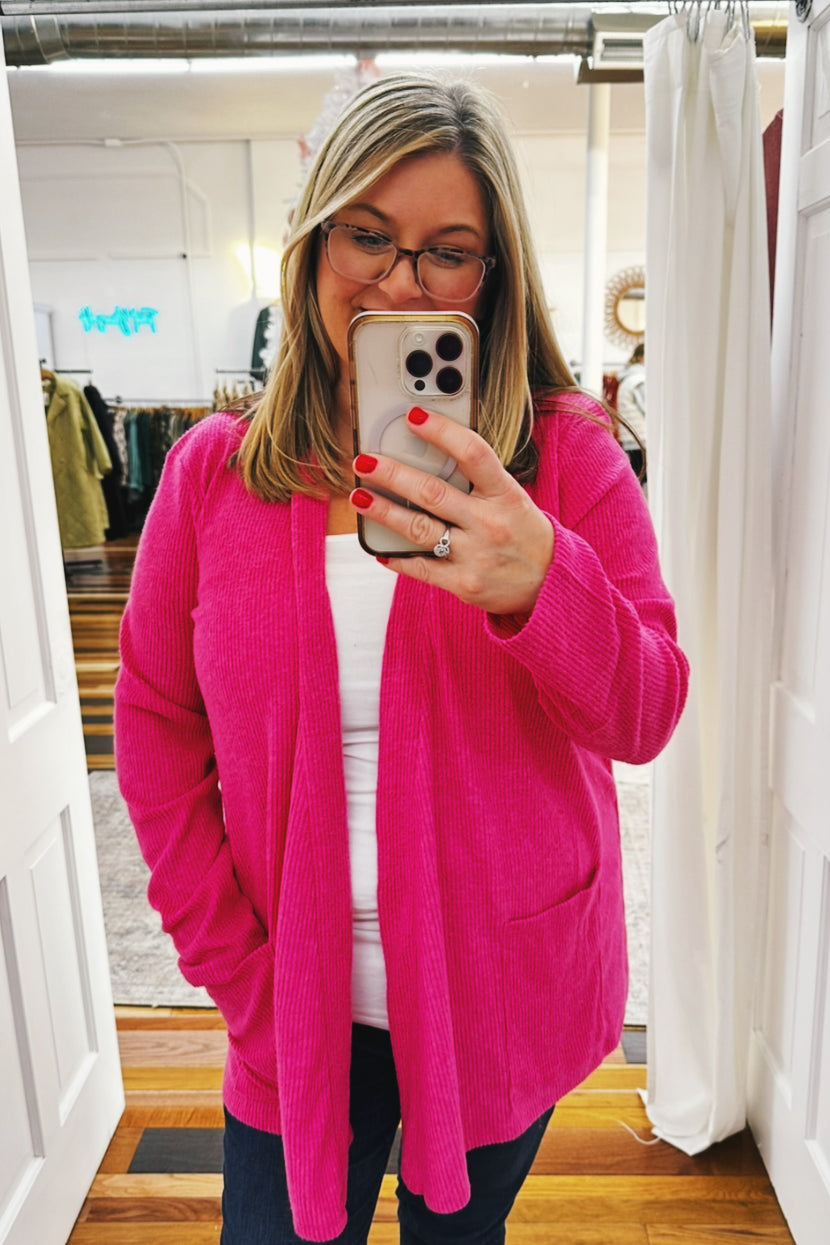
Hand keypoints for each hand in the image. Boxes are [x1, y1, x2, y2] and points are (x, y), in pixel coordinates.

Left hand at [350, 406, 554, 615]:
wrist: (550, 584)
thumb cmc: (524, 534)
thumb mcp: (512, 499)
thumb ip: (478, 482)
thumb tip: (429, 457)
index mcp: (505, 495)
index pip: (473, 454)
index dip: (441, 432)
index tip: (413, 416)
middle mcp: (490, 523)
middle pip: (433, 493)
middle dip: (393, 474)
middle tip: (365, 461)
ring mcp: (476, 556)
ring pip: (419, 530)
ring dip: (384, 512)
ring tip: (360, 497)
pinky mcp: (464, 584)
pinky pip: (422, 569)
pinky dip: (398, 559)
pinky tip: (379, 550)